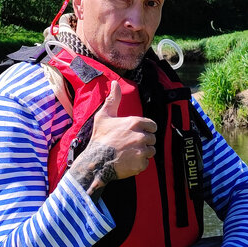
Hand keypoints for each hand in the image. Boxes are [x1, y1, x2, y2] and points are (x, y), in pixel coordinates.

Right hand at [69, 80, 157, 196]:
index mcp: (135, 123)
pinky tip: (128, 162)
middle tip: (129, 145)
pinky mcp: (140, 164)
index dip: (145, 130)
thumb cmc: (100, 138)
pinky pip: (146, 163)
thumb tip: (115, 83)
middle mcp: (141, 136)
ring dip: (142, 153)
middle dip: (143, 142)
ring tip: (128, 153)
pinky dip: (139, 164)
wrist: (95, 162)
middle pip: (152, 139)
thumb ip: (113, 99)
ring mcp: (141, 150)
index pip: (152, 126)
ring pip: (150, 151)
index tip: (135, 134)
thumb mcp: (104, 116)